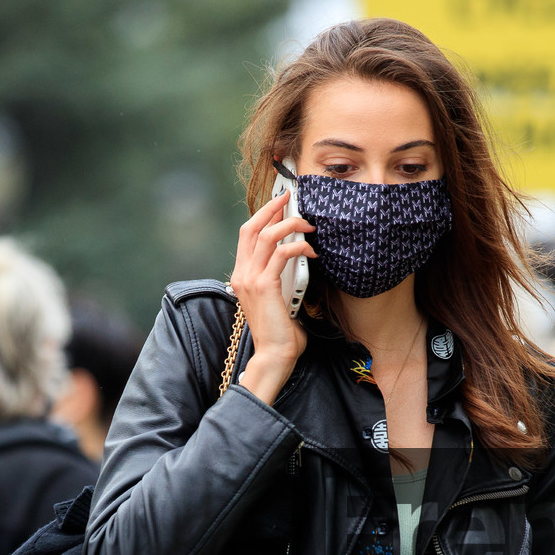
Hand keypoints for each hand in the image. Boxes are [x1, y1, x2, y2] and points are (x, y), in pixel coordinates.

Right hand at [231, 190, 315, 404]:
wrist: (275, 355)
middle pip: (251, 227)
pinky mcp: (265, 286)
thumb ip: (279, 278)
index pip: (247, 235)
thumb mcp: (277, 298)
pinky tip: (312, 252)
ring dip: (290, 225)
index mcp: (242, 276)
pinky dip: (299, 247)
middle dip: (272, 209)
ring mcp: (250, 279)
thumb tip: (295, 260)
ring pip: (268, 235)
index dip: (262, 215)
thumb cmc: (281, 332)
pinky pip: (282, 253)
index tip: (280, 203)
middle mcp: (242, 274)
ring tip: (309, 227)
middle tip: (291, 199)